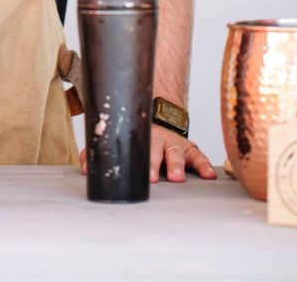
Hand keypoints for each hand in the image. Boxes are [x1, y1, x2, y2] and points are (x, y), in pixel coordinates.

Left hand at [78, 124, 216, 182]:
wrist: (160, 118)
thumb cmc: (138, 136)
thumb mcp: (121, 139)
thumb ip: (102, 151)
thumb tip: (85, 167)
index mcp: (139, 137)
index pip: (136, 147)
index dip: (136, 160)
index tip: (137, 173)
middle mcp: (158, 139)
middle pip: (156, 150)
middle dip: (154, 163)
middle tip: (153, 178)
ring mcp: (174, 143)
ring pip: (176, 152)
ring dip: (177, 165)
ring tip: (177, 178)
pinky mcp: (190, 148)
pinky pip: (198, 155)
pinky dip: (204, 164)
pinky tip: (210, 175)